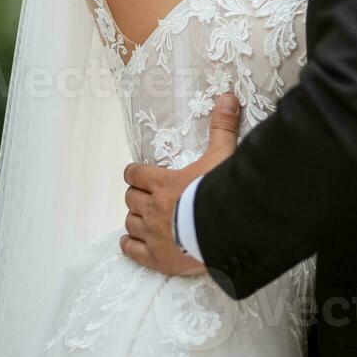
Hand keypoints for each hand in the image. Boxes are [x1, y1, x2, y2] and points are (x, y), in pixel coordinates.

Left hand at [120, 93, 240, 275]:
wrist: (226, 230)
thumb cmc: (222, 192)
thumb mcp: (224, 156)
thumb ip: (222, 128)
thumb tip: (227, 98)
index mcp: (164, 183)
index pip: (136, 174)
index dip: (135, 173)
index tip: (138, 173)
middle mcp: (152, 208)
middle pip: (131, 199)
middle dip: (136, 195)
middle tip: (146, 195)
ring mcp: (152, 235)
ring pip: (130, 223)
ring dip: (135, 218)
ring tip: (144, 218)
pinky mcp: (157, 258)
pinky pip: (131, 250)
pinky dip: (129, 245)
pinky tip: (131, 242)